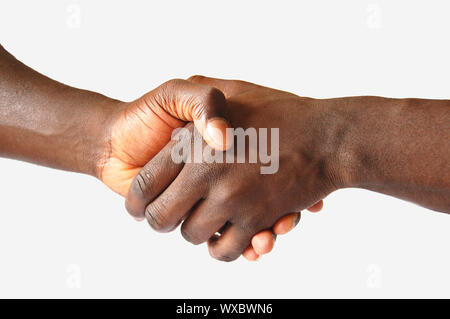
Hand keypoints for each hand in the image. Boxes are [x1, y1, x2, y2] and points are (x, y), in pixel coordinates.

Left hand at [125, 76, 331, 260]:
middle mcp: (209, 174)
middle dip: (162, 220)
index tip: (142, 204)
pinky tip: (225, 234)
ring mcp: (234, 200)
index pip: (145, 183)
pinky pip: (224, 250)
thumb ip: (198, 98)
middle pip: (160, 218)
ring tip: (203, 219)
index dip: (138, 198)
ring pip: (192, 236)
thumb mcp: (234, 90)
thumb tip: (173, 116)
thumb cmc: (281, 112)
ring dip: (195, 232)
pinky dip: (221, 248)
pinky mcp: (258, 222)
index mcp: (194, 144)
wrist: (328, 137)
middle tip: (172, 215)